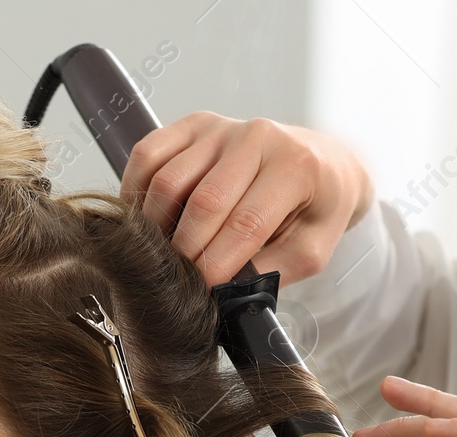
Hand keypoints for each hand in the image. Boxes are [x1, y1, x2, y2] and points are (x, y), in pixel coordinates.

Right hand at [119, 112, 373, 288]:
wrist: (321, 162)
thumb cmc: (316, 208)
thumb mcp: (312, 250)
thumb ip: (272, 271)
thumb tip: (224, 291)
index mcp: (295, 167)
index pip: (246, 223)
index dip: (217, 264)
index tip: (201, 292)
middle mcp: (257, 137)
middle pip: (203, 202)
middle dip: (185, 252)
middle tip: (180, 281)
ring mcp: (221, 127)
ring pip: (168, 180)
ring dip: (157, 226)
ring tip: (164, 253)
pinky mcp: (193, 124)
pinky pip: (148, 155)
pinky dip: (136, 191)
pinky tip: (147, 220)